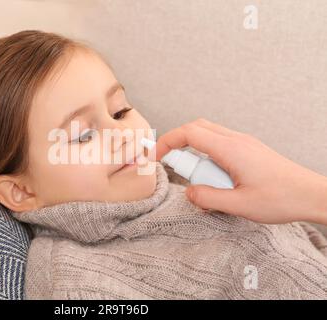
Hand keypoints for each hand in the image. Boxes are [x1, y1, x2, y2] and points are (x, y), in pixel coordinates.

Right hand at [148, 118, 326, 224]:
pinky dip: (209, 159)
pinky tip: (217, 181)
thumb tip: (189, 192)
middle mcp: (235, 140)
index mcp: (230, 149)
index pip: (189, 133)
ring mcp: (243, 143)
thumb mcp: (239, 205)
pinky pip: (220, 146)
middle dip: (178, 145)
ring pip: (208, 136)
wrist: (312, 195)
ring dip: (196, 154)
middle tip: (174, 168)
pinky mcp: (248, 150)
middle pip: (196, 128)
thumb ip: (207, 198)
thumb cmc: (282, 198)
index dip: (167, 142)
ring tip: (201, 181)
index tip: (154, 156)